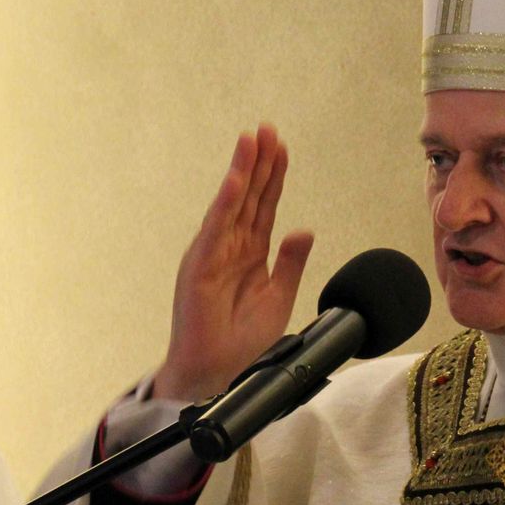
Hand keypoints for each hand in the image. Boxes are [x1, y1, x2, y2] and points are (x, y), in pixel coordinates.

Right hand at [153, 124, 314, 401]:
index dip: (274, 177)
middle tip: (268, 129)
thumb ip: (291, 264)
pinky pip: (216, 230)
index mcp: (250, 254)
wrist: (217, 375)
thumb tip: (304, 230)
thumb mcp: (279, 298)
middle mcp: (229, 248)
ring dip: (242, 172)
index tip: (282, 147)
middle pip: (249, 197)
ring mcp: (212, 255)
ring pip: (231, 205)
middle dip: (259, 162)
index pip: (264, 206)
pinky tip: (238, 181)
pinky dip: (227, 204)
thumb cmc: (241, 343)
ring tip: (252, 140)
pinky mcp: (200, 268)